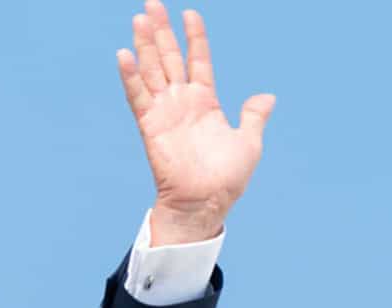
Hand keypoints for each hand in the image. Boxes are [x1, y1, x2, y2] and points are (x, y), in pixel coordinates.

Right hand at [117, 1, 275, 245]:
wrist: (206, 202)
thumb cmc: (227, 178)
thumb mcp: (249, 142)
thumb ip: (254, 116)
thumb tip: (267, 96)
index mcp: (205, 102)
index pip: (198, 60)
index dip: (195, 37)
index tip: (190, 12)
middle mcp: (182, 102)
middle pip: (169, 57)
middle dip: (162, 30)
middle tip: (152, 2)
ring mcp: (165, 112)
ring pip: (152, 70)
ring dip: (145, 44)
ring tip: (139, 18)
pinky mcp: (151, 126)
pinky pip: (139, 96)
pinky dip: (131, 76)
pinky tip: (125, 54)